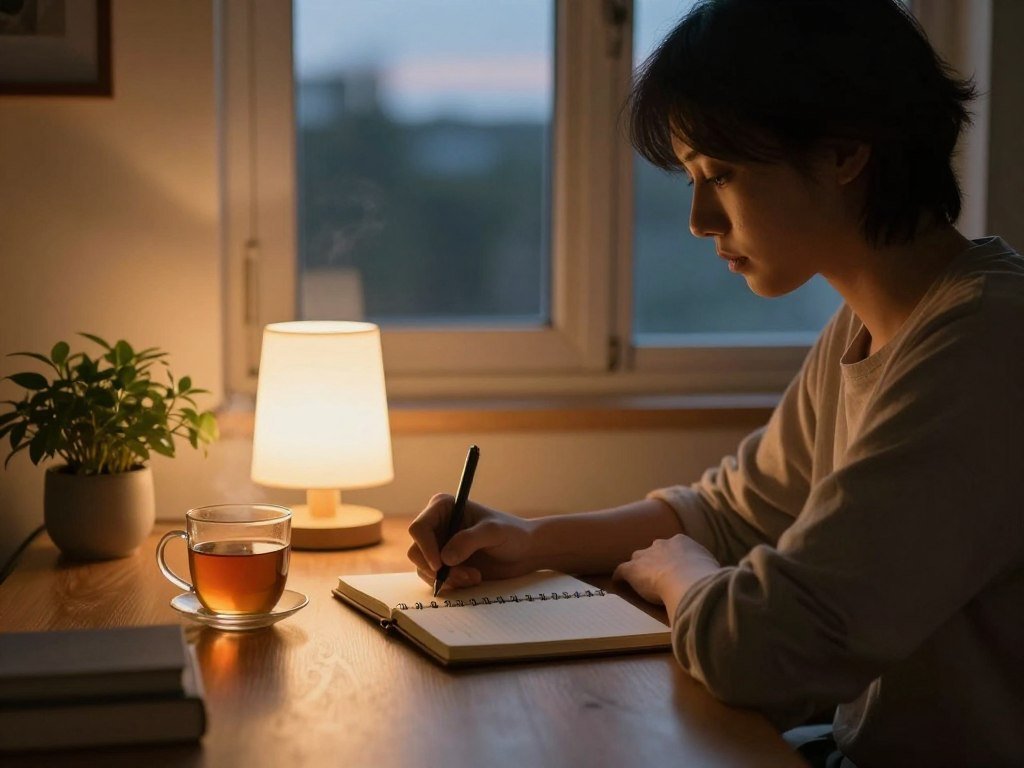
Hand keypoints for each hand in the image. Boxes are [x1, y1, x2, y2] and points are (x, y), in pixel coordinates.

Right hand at [407, 494, 538, 590]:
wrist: (524, 552)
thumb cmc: (512, 534)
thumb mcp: (493, 532)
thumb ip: (469, 540)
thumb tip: (444, 558)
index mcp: (443, 507)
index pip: (419, 528)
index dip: (425, 548)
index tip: (441, 565)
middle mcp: (436, 525)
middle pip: (416, 551)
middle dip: (438, 569)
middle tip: (465, 576)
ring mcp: (438, 545)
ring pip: (423, 568)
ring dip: (447, 579)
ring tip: (474, 577)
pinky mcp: (444, 564)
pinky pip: (433, 579)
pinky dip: (451, 584)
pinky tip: (472, 579)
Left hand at [612, 534, 720, 617]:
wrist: (687, 579)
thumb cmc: (704, 577)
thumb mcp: (710, 568)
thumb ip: (706, 570)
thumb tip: (715, 579)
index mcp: (681, 542)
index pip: (674, 548)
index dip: (673, 559)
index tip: (675, 569)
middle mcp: (661, 544)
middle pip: (653, 550)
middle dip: (654, 561)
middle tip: (658, 575)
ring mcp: (645, 556)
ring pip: (637, 560)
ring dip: (638, 569)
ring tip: (638, 580)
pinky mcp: (632, 569)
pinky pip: (621, 571)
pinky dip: (619, 577)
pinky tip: (618, 583)